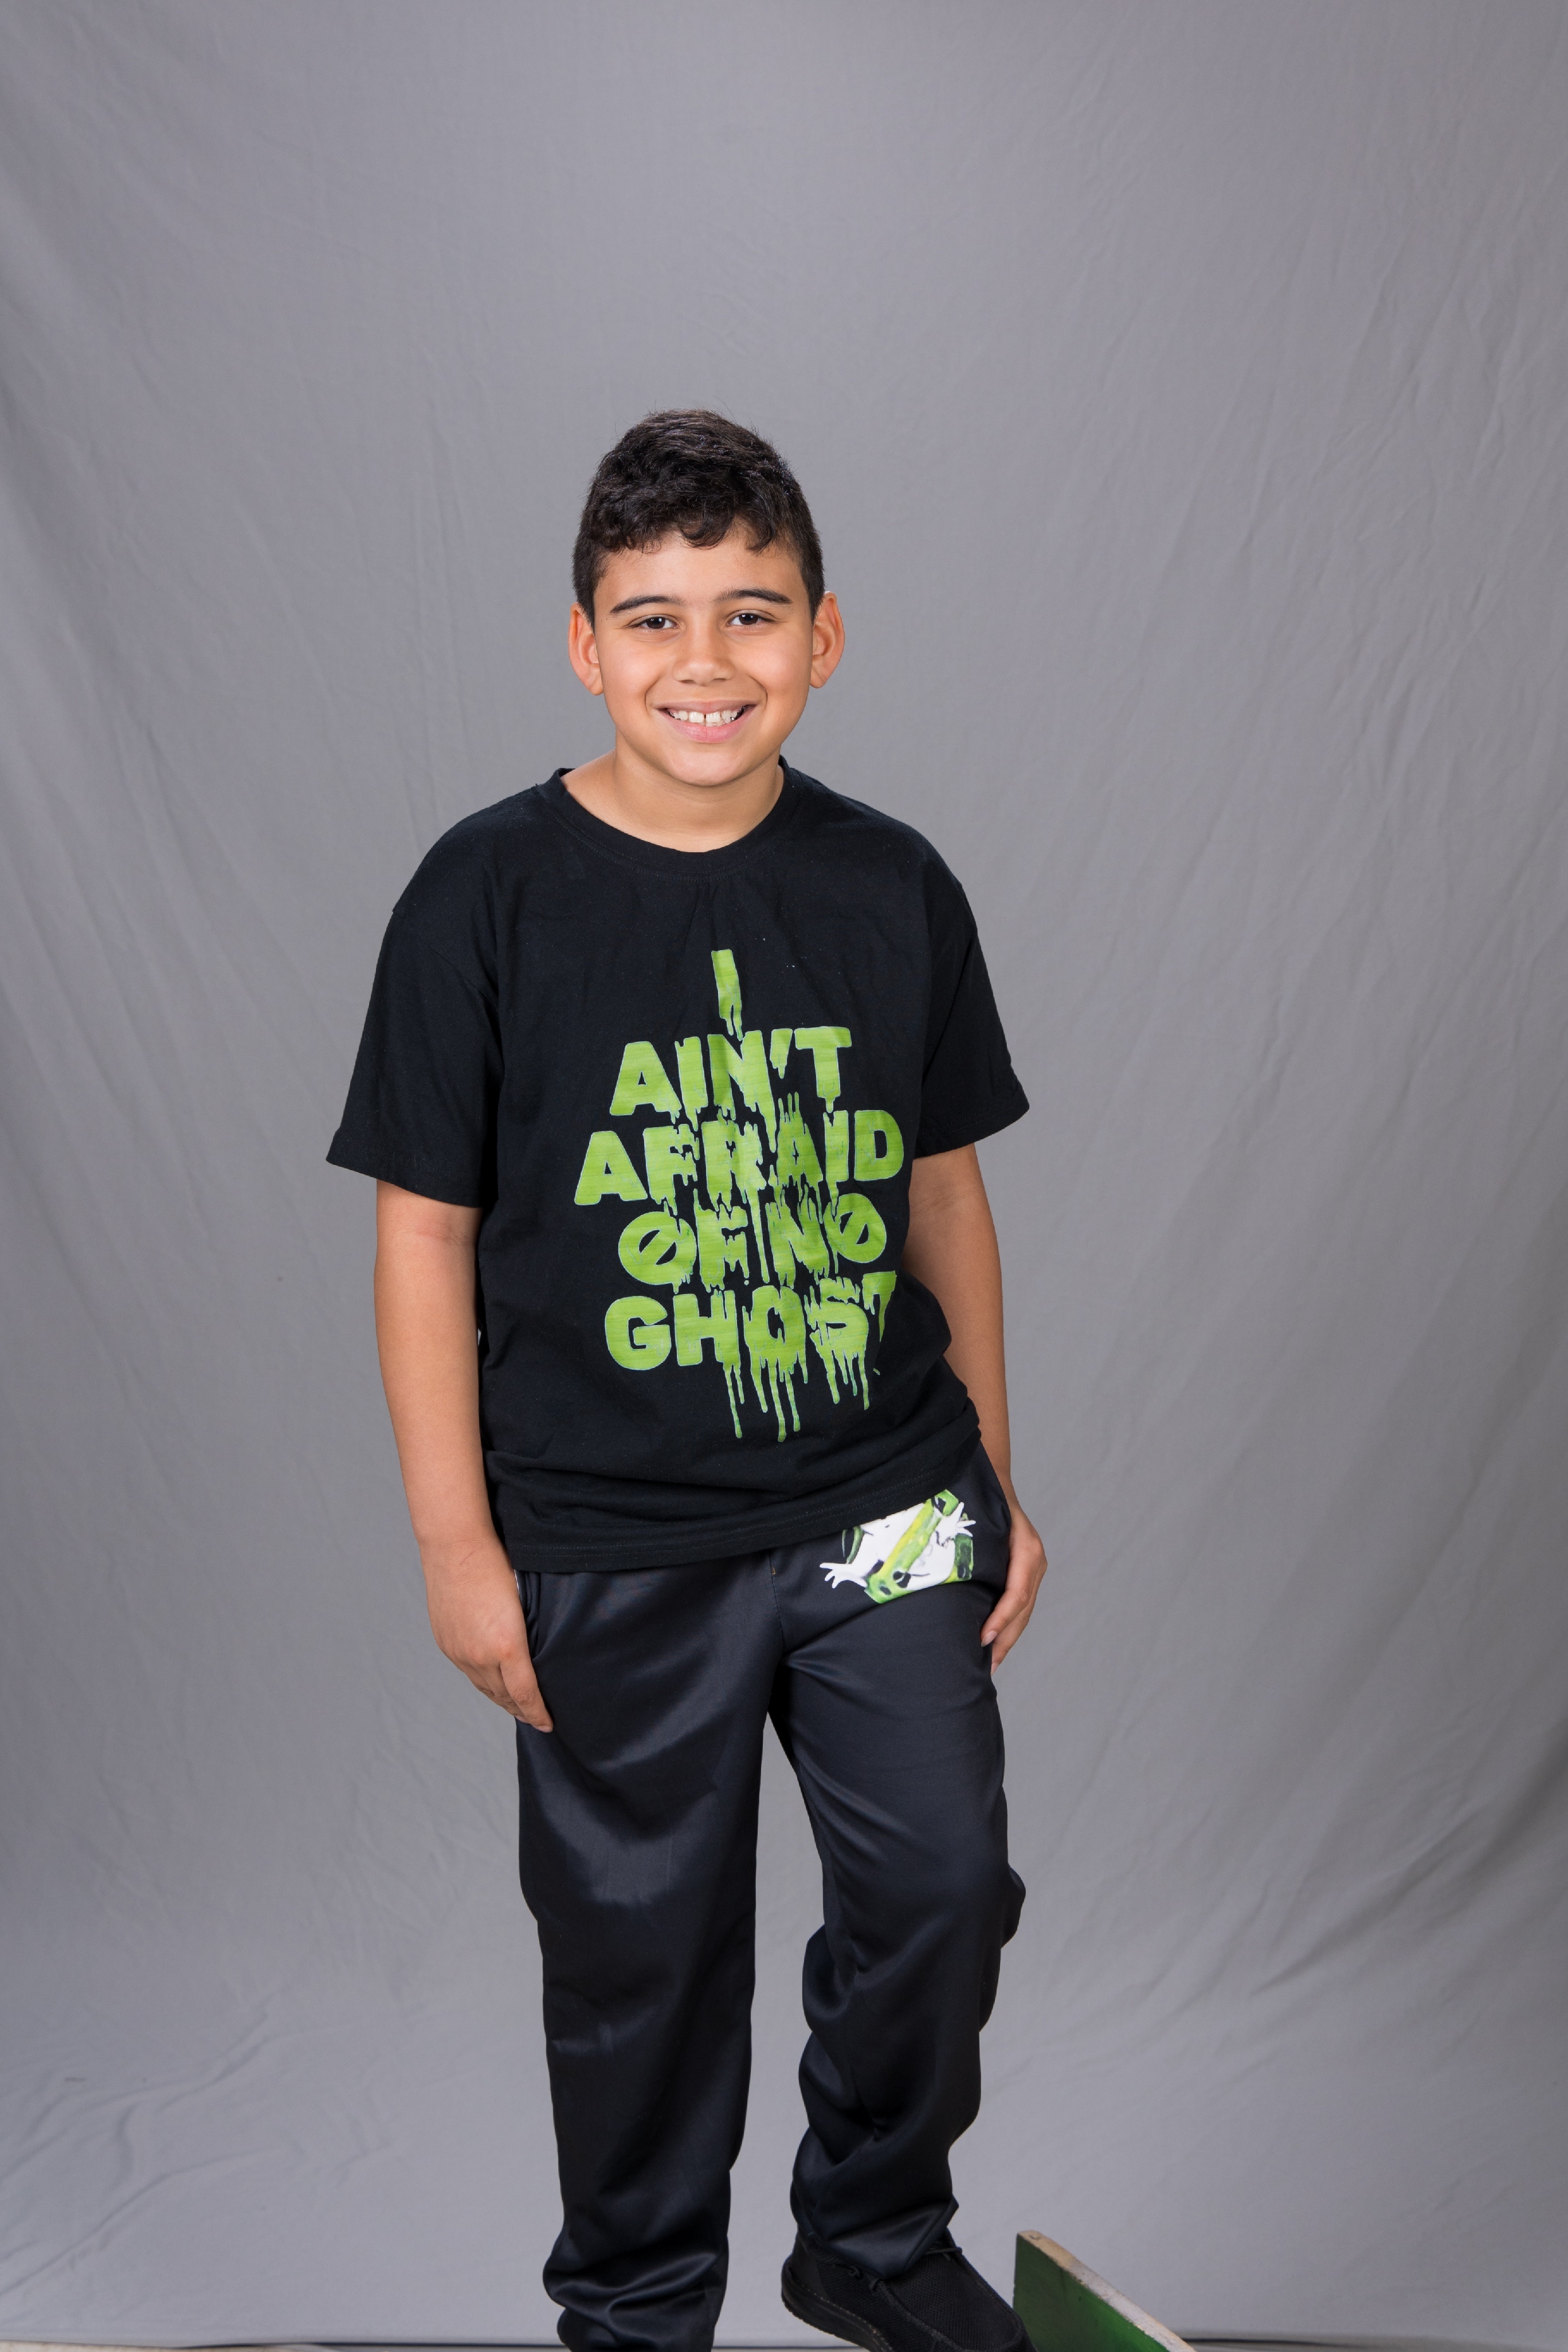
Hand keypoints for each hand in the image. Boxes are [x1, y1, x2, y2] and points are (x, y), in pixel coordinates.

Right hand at [420, 1530, 552, 1729]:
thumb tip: (541, 1654)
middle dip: (522, 1711)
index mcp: (507, 1646)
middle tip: (537, 1719)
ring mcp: (460, 1652)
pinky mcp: (447, 1645)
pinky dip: (484, 1683)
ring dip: (502, 1701)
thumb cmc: (499, 1565)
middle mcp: (480, 1656)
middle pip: (505, 1697)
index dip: (538, 1713)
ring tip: (517, 1707)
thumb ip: (532, 1633)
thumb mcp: (526, 1602)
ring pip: (484, 1689)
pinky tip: (493, 1684)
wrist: (456, 1547)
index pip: (526, 1694)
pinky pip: (468, 1674)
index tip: (549, 1724)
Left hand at [980, 1488, 1047, 1668]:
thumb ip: (971, 1546)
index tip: (983, 1639)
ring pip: (1023, 1612)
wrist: (992, 1477)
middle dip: (1004, 1640)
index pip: (1017, 1594)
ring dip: (1006, 1639)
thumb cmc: (981, 1496)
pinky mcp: (1025, 1573)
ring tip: (988, 1664)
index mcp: (1027, 1549)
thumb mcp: (979, 1517)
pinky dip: (1007, 1626)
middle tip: (984, 1667)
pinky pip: (1018, 1605)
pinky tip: (992, 1643)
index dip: (1001, 1620)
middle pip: (1022, 1611)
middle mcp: (1034, 1561)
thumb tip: (937, 1575)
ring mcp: (1033, 1568)